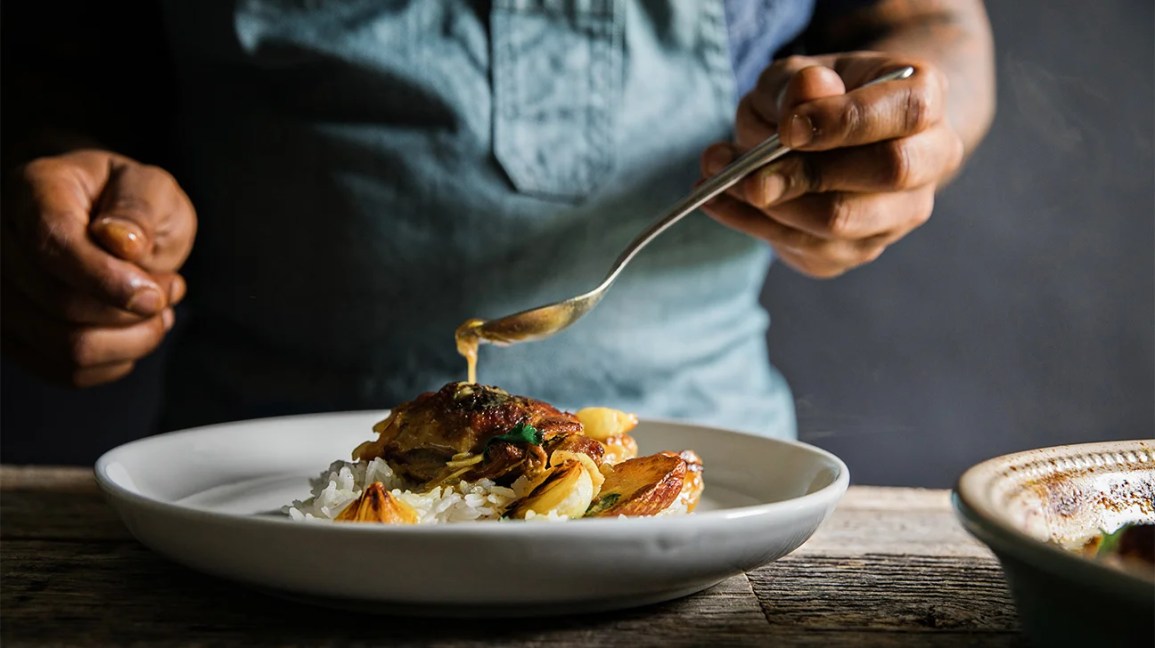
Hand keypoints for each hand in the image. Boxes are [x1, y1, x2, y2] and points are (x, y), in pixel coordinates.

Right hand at [1, 150, 196, 385]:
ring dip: (131, 340)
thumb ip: (139, 209)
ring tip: (158, 312)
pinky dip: (116, 361)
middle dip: (132, 310)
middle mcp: (2, 242)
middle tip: (169, 290)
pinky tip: (135, 332)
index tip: (154, 295)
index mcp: (35, 191)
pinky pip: (67, 371)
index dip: (107, 279)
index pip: (53, 244)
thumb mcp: (150, 187)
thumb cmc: (128, 203)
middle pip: (60, 303)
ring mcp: (3, 294)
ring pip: (64, 346)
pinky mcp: (16, 334)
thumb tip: (122, 242)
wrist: (110, 225)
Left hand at [700, 53, 963, 277]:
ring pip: (841, 222)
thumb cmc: (818, 98)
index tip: (788, 129)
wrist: (830, 139)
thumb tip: (808, 91)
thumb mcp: (800, 74)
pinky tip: (718, 200)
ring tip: (717, 177)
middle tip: (749, 175)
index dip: (847, 121)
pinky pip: (806, 248)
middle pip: (887, 173)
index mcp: (923, 100)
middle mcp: (927, 160)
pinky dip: (753, 224)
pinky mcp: (858, 250)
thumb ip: (798, 82)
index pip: (907, 112)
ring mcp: (898, 214)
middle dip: (809, 175)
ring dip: (769, 206)